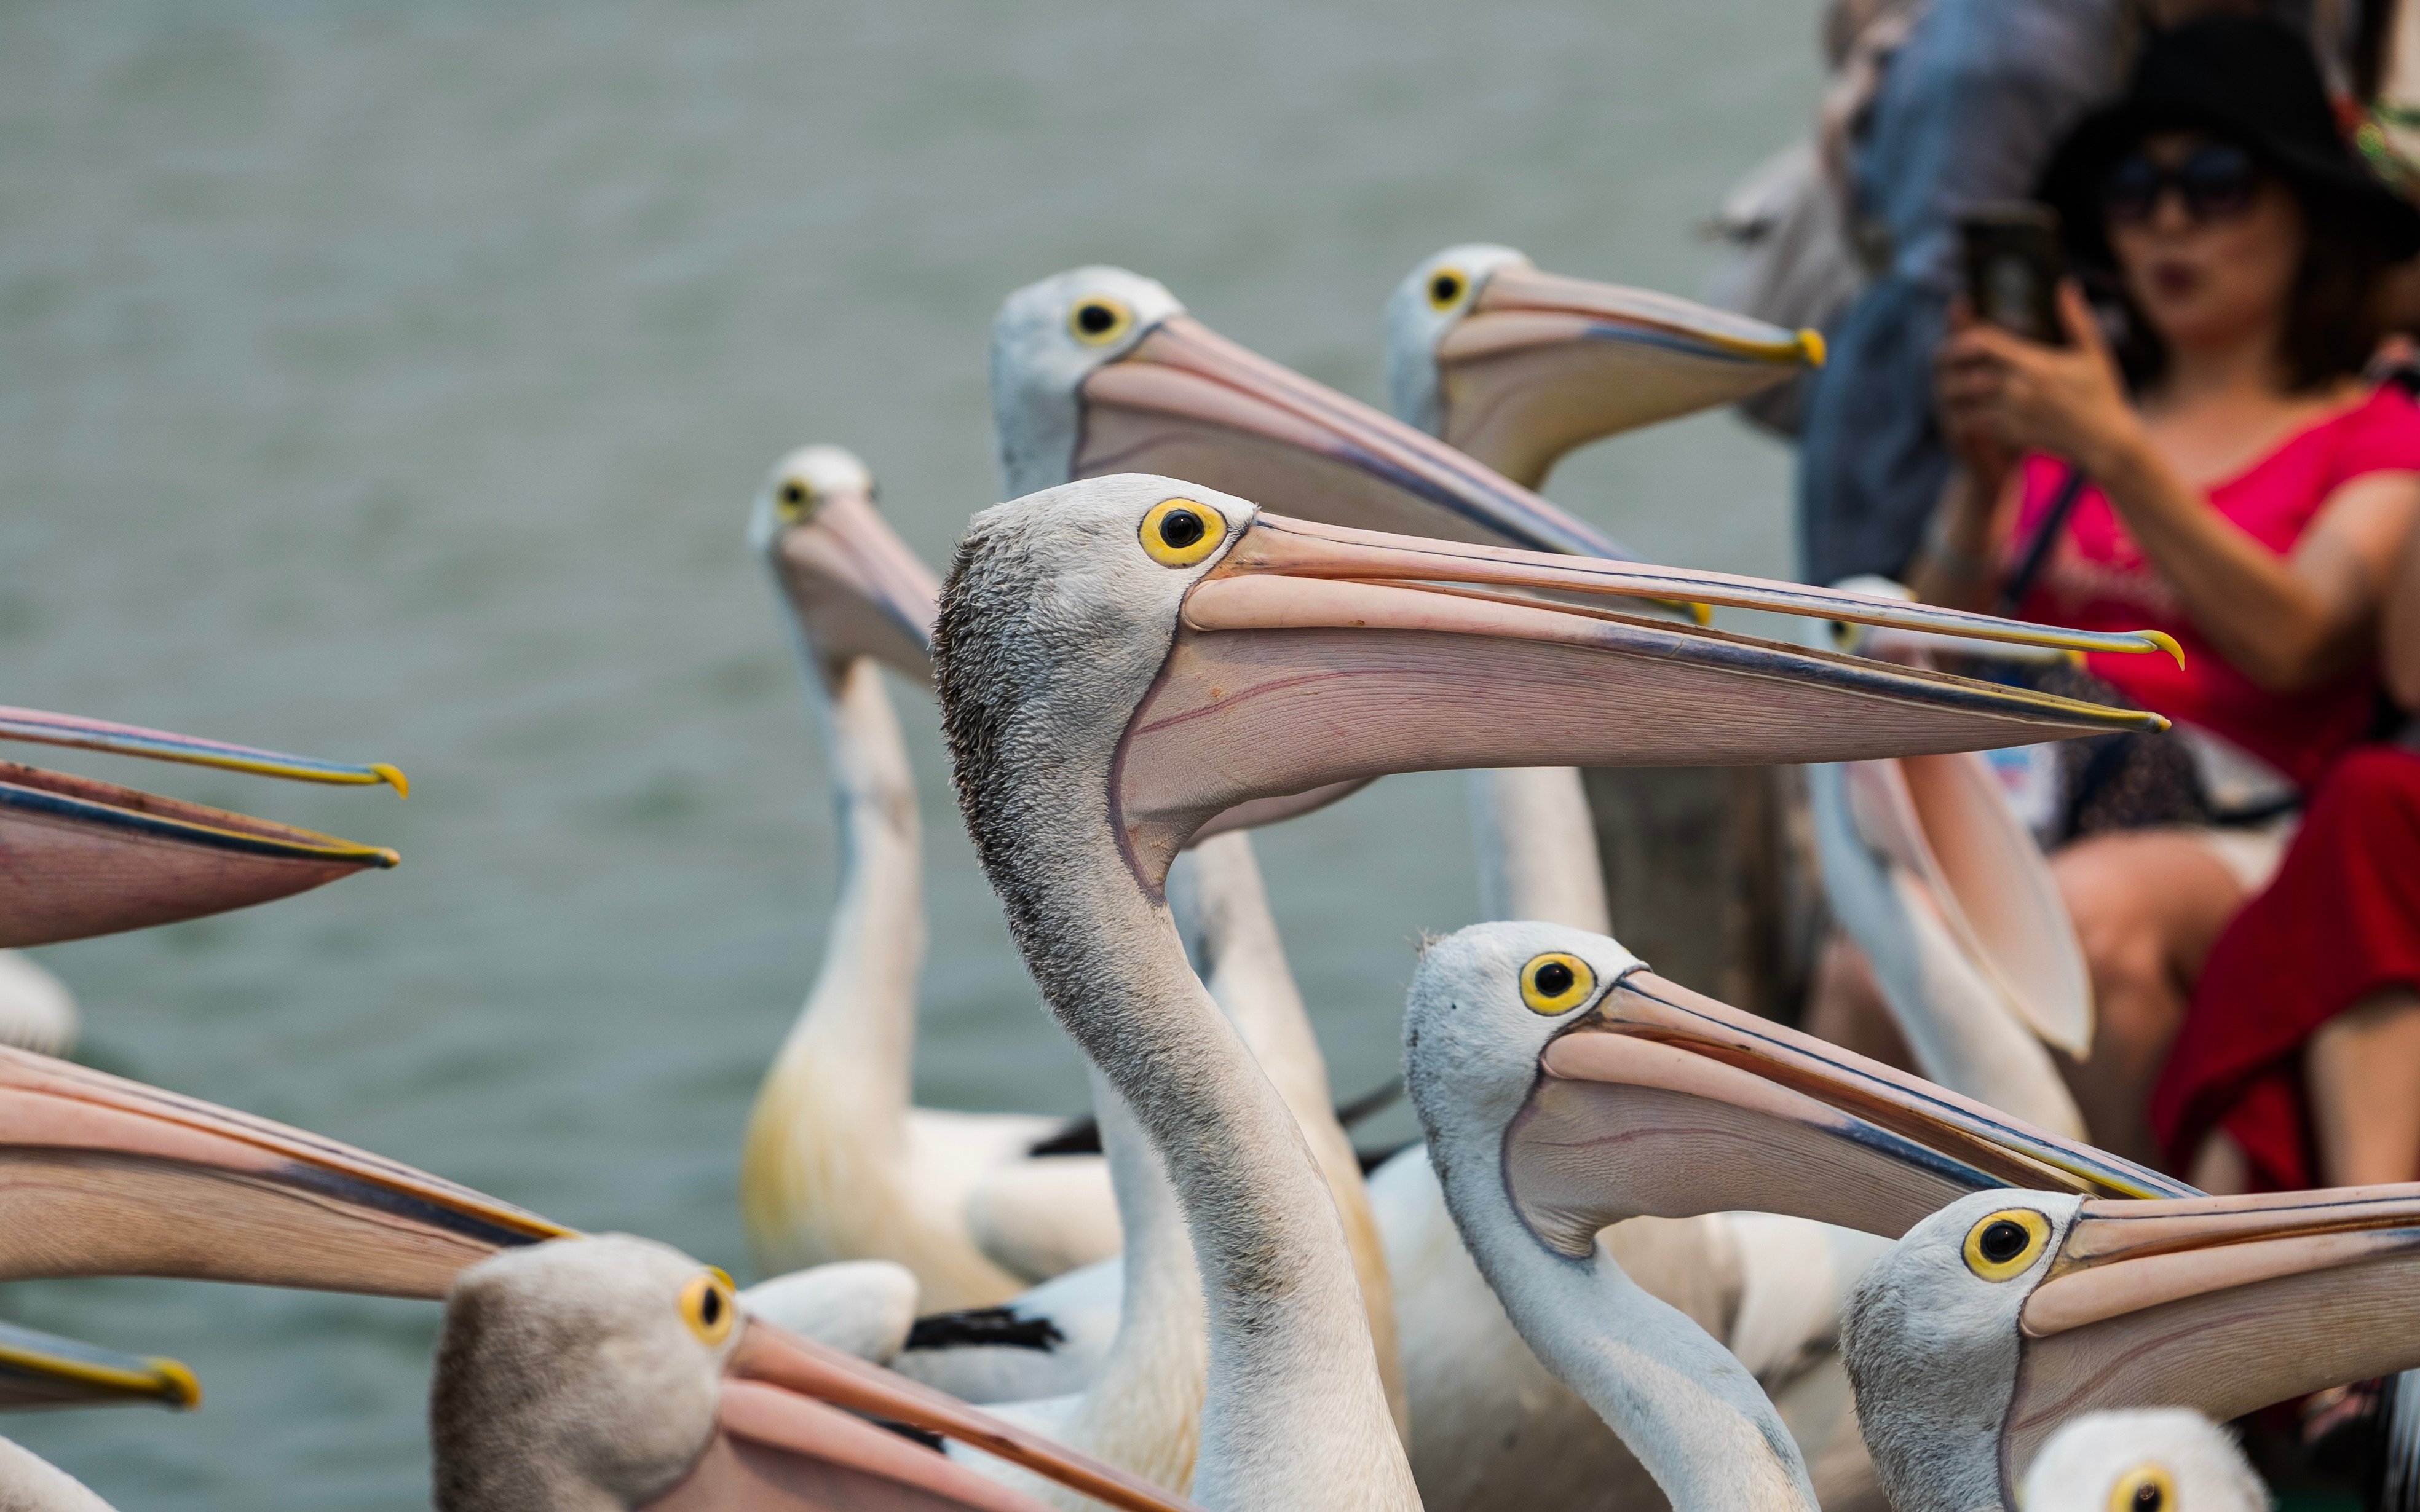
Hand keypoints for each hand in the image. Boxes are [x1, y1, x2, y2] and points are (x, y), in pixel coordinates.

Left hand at [1936, 282, 2143, 478]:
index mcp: (2036, 365)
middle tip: (1947, 359)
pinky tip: (1964, 407)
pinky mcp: (2011, 434)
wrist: (2104, 442)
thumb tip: (2066, 284)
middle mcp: (2020, 389)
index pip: (1985, 343)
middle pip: (1969, 368)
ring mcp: (2013, 414)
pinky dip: (1967, 414)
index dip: (1970, 336)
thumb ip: (2076, 319)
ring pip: (1965, 399)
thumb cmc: (2102, 394)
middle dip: (1957, 362)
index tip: (1967, 335)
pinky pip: (1976, 422)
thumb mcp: (2093, 353)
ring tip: (1948, 382)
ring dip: (1956, 390)